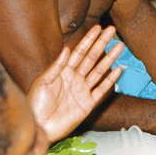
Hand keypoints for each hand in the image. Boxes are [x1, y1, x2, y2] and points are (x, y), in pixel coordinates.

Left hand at [28, 25, 123, 140]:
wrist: (38, 127)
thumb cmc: (35, 105)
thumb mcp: (42, 82)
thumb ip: (56, 66)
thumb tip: (66, 48)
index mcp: (63, 72)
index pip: (79, 52)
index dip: (89, 40)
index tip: (98, 28)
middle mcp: (75, 79)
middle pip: (92, 58)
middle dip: (102, 43)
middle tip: (112, 30)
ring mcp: (82, 91)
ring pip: (99, 71)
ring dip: (109, 58)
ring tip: (119, 46)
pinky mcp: (87, 104)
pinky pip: (101, 90)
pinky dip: (110, 81)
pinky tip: (118, 70)